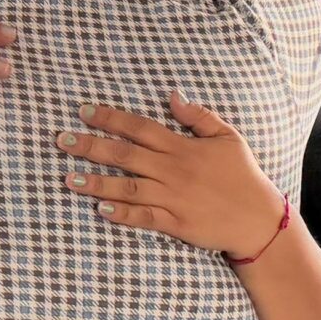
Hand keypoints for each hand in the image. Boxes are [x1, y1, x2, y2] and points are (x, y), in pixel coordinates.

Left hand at [56, 95, 284, 258]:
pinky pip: (144, 217)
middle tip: (61, 140)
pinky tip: (99, 209)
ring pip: (127, 187)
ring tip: (67, 178)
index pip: (139, 128)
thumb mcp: (228, 137)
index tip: (83, 111)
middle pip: (125, 155)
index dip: (110, 118)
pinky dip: (121, 214)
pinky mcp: (176, 224)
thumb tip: (172, 95)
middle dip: (90, 146)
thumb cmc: (243, 176)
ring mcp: (174, 198)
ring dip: (96, 183)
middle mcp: (173, 171)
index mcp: (182, 147)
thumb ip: (199, 116)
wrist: (259, 219)